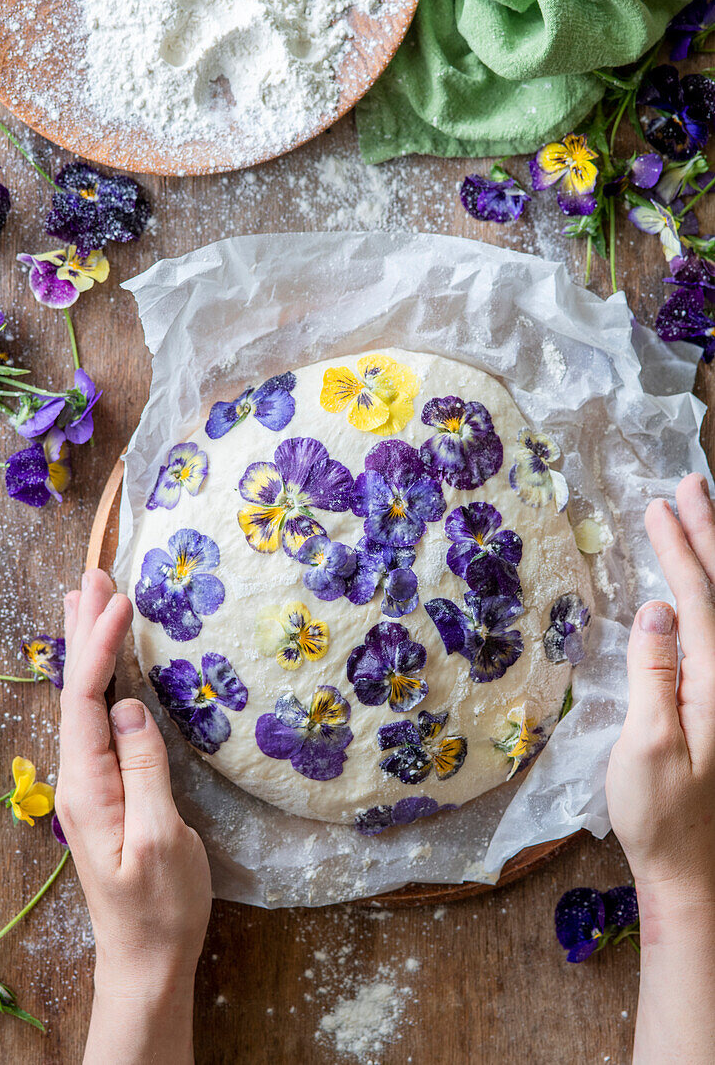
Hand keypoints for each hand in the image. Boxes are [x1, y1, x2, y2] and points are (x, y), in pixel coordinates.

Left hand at [56, 569, 211, 1064]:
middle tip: (93, 578)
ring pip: (86, 702)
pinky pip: (100, 721)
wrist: (148, 957)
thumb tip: (131, 709)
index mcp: (87, 786)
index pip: (88, 701)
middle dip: (85, 632)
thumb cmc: (161, 906)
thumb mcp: (162, 839)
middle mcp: (80, 778)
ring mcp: (92, 784)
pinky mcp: (109, 790)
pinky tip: (108, 669)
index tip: (119, 600)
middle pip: (78, 691)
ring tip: (88, 602)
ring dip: (89, 650)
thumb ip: (145, 770)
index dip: (101, 647)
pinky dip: (103, 681)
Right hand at [606, 473, 714, 903]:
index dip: (679, 550)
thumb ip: (655, 674)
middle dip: (708, 534)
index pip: (701, 599)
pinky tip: (705, 590)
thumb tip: (657, 608)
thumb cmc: (663, 817)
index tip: (659, 506)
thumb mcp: (648, 747)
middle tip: (691, 483)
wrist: (697, 873)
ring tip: (704, 514)